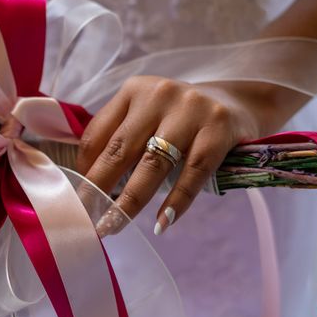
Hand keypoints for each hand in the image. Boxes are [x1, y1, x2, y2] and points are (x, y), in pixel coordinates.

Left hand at [77, 76, 267, 234]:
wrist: (239, 102)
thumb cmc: (180, 118)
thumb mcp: (147, 115)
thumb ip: (120, 137)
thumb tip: (89, 182)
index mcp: (134, 91)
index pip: (98, 134)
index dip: (84, 169)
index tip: (78, 197)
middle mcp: (159, 96)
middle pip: (120, 150)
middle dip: (99, 188)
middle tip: (86, 218)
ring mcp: (191, 111)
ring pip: (153, 164)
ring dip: (130, 201)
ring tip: (114, 226)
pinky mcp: (219, 129)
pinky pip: (193, 173)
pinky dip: (176, 201)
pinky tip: (162, 223)